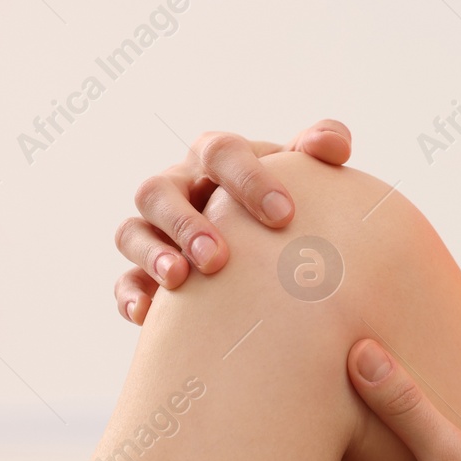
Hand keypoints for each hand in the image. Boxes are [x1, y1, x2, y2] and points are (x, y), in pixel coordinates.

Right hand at [112, 121, 351, 323]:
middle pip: (159, 190)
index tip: (283, 216)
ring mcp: (155, 230)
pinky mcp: (144, 273)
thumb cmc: (288, 205)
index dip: (247, 179)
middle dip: (185, 223)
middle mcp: (177, 188)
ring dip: (152, 254)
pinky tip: (148, 315)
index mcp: (215, 159)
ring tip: (179, 280)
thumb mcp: (305, 172)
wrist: (270, 251)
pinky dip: (132, 295)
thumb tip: (335, 146)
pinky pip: (125, 281)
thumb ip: (323, 145)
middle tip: (218, 258)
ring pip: (132, 232)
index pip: (221, 152)